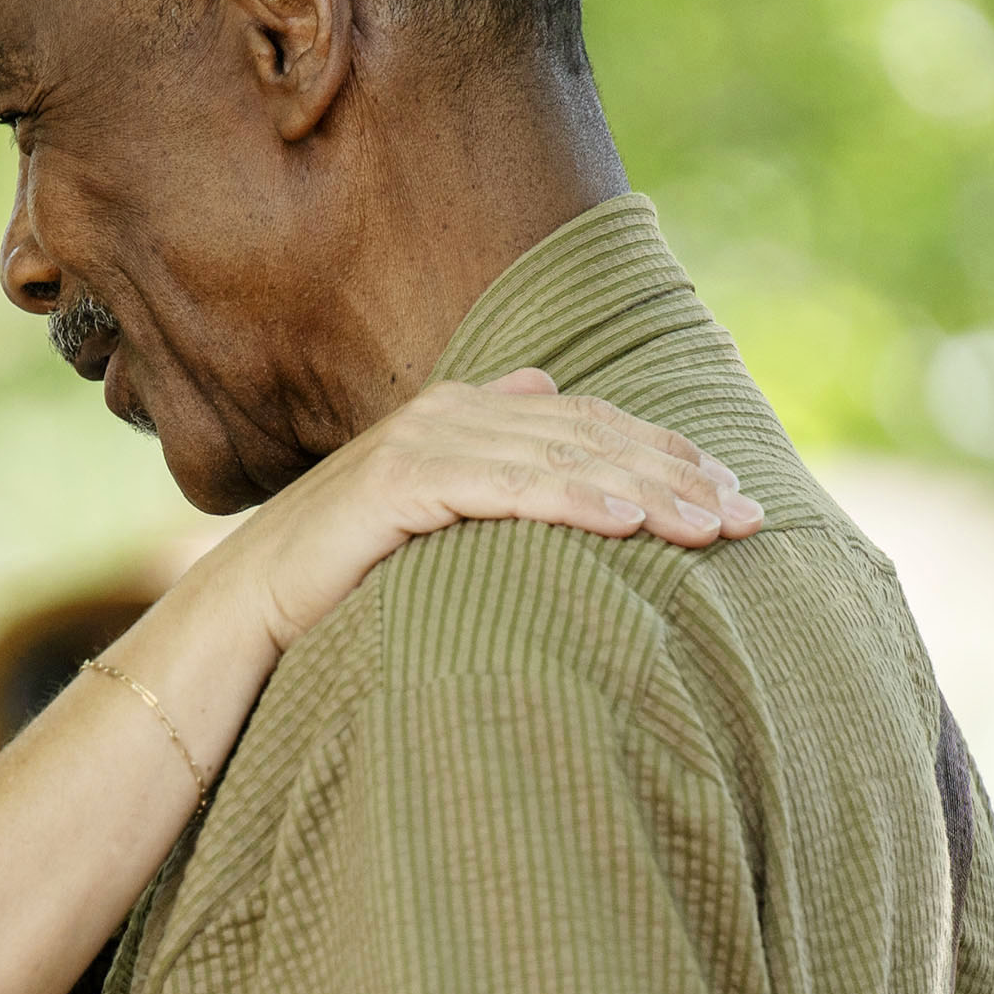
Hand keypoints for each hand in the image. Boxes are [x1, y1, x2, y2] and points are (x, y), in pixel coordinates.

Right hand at [198, 367, 760, 663]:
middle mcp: (449, 412)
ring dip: (644, 492)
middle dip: (675, 474)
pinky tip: (627, 523)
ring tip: (708, 527)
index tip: (733, 494)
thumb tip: (540, 384)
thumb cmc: (341, 575)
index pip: (589, 424)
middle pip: (589, 435)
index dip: (665, 453)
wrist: (246, 609)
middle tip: (748, 515)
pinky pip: (504, 489)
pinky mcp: (398, 485)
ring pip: (560, 459)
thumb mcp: (429, 509)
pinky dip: (571, 500)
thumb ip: (488, 454)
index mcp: (463, 411)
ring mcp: (422, 443)